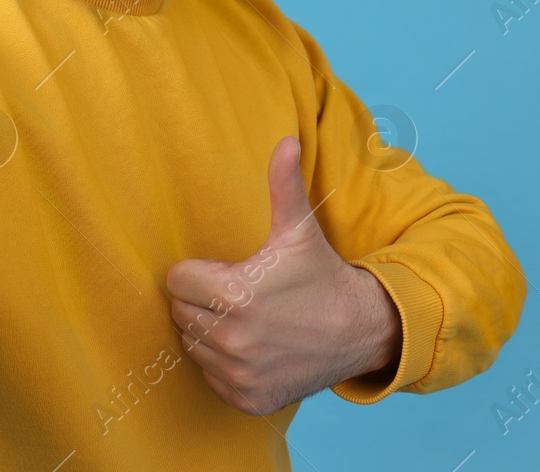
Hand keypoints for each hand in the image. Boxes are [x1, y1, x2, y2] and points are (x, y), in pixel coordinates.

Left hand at [165, 136, 402, 414]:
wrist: (362, 331)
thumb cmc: (321, 276)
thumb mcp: (299, 230)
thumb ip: (283, 185)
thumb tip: (286, 140)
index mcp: (235, 295)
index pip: (177, 281)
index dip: (200, 271)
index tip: (228, 270)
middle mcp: (233, 340)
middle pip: (181, 313)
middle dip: (202, 300)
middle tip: (239, 294)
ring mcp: (239, 374)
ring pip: (193, 345)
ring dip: (210, 332)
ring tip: (246, 319)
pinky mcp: (247, 399)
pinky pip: (211, 377)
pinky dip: (225, 365)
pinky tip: (255, 348)